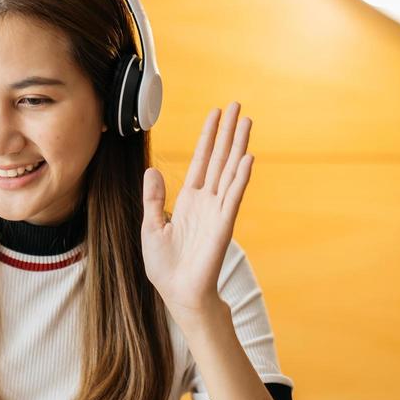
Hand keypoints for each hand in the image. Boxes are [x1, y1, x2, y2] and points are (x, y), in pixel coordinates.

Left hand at [141, 102, 253, 319]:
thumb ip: (154, 199)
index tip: (215, 114)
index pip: (200, 161)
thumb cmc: (165, 267)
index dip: (207, 137)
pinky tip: (247, 157)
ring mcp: (217, 210)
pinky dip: (241, 176)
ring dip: (238, 146)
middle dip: (227, 132)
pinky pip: (233, 196)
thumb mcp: (151, 227)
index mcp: (188, 201)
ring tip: (247, 121)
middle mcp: (206, 201)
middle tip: (237, 105)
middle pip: (219, 158)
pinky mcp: (223, 224)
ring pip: (230, 170)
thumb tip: (152, 170)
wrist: (178, 293)